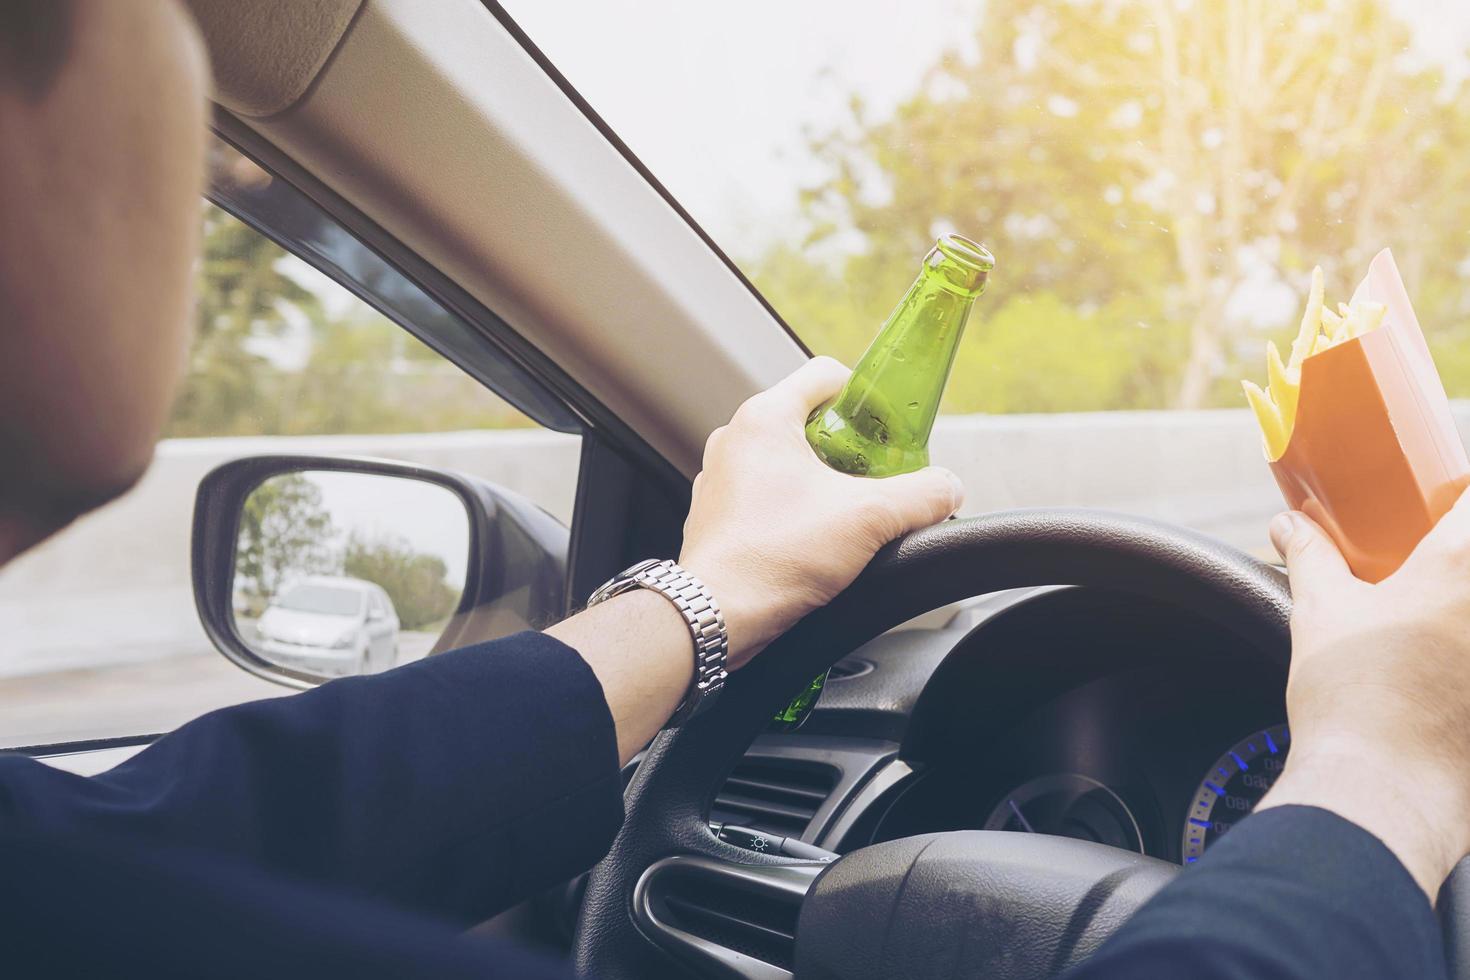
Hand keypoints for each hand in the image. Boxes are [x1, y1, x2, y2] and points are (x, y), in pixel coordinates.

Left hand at [678, 357, 963, 668]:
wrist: (719, 615)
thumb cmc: (775, 558)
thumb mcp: (870, 518)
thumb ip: (922, 495)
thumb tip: (947, 489)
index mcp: (764, 418)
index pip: (825, 374)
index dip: (866, 396)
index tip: (887, 429)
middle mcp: (734, 439)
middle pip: (807, 421)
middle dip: (848, 447)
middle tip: (875, 479)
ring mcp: (719, 477)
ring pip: (784, 460)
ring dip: (819, 480)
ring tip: (846, 513)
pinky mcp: (715, 515)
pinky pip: (762, 495)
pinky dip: (791, 508)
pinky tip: (811, 539)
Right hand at [1256, 495, 1469, 898]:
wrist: (1380, 791)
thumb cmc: (1352, 698)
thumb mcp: (1319, 612)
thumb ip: (1309, 557)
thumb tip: (1288, 525)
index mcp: (1461, 565)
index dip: (1463, 493)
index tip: (1450, 497)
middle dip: (1460, 554)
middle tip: (1437, 560)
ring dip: (1461, 608)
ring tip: (1438, 624)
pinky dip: (1466, 654)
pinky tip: (1447, 672)